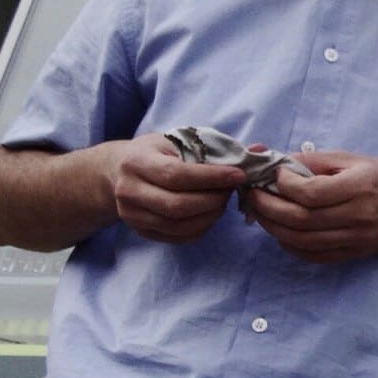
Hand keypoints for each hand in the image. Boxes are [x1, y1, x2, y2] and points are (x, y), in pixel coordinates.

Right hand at [106, 134, 244, 243]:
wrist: (117, 171)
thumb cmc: (156, 153)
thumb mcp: (178, 141)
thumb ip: (217, 148)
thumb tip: (259, 151)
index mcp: (137, 162)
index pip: (177, 175)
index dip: (212, 178)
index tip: (239, 175)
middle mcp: (129, 191)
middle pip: (178, 205)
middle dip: (213, 200)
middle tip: (231, 190)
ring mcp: (132, 215)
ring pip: (179, 225)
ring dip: (210, 215)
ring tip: (221, 201)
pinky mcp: (140, 231)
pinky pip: (177, 237)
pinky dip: (201, 227)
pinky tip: (209, 213)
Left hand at [248, 150, 377, 264]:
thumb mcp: (354, 160)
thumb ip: (314, 160)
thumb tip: (274, 161)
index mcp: (360, 186)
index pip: (311, 193)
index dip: (283, 185)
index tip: (274, 175)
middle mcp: (359, 215)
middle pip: (301, 219)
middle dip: (268, 207)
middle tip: (252, 195)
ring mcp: (356, 238)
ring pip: (302, 240)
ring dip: (272, 227)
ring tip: (260, 212)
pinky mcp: (353, 253)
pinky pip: (313, 255)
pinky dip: (289, 245)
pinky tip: (280, 231)